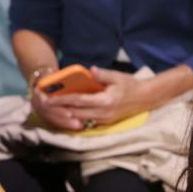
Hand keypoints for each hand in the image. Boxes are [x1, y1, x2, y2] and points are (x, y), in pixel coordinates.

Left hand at [36, 66, 152, 130]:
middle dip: (60, 110)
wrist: (147, 98)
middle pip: (76, 114)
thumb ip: (103, 74)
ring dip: (66, 115)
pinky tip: (68, 114)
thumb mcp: (118, 76)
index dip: (62, 100)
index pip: (78, 101)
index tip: (49, 99)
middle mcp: (103, 113)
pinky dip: (76, 118)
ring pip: (80, 120)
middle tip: (45, 106)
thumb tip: (90, 70)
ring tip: (53, 110)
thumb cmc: (131, 85)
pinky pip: (87, 121)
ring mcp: (105, 119)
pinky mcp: (106, 122)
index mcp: (105, 101)